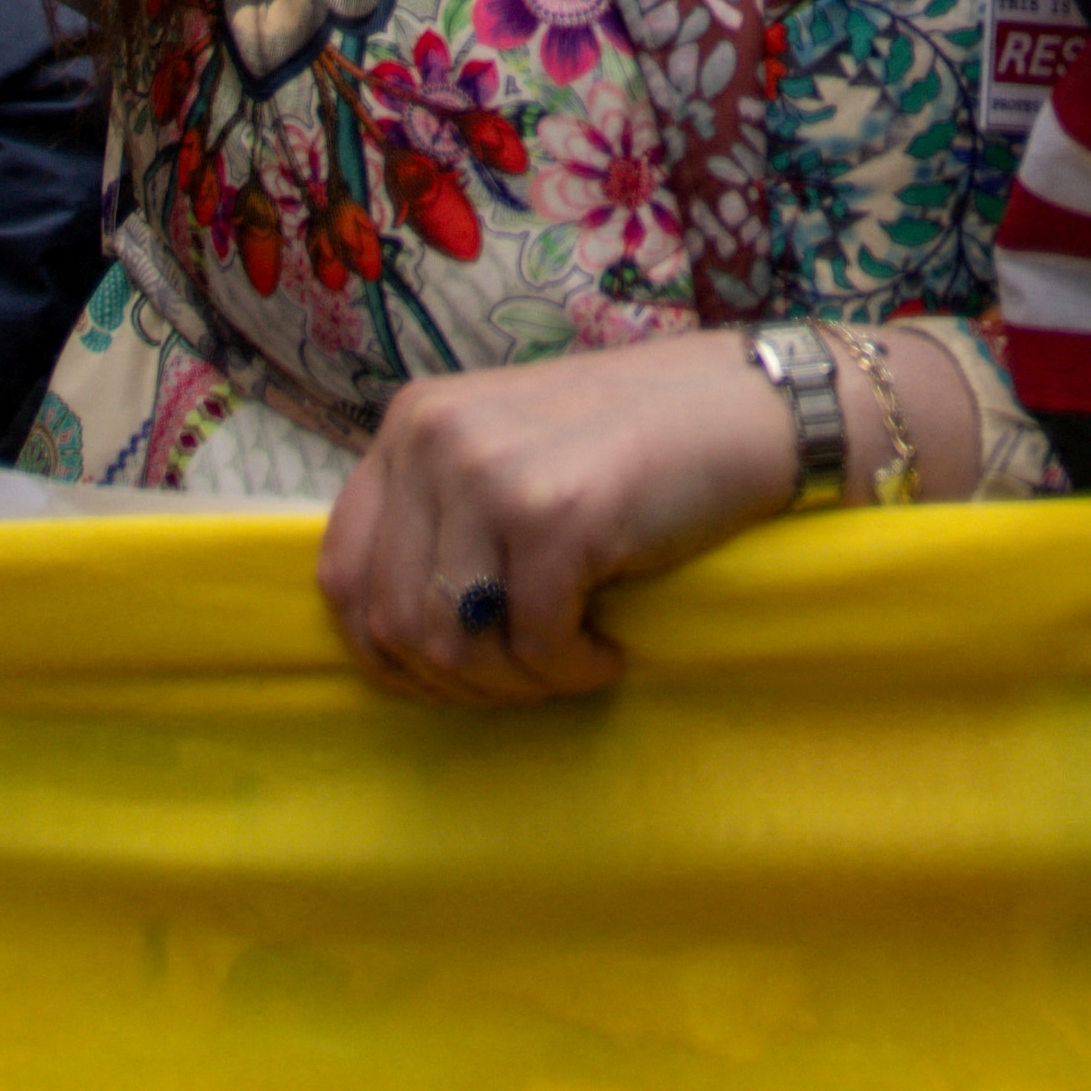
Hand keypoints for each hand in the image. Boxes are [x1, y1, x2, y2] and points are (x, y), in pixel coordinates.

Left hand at [315, 325, 802, 702]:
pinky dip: (572, 669)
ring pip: (453, 644)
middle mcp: (435, 437)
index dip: (381, 651)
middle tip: (524, 679)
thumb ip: (439, 516)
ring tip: (569, 662)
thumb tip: (383, 635)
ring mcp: (492, 471)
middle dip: (456, 680)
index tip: (441, 678)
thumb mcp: (507, 453)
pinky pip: (534, 644)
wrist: (749, 408)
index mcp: (411, 423)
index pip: (340, 571)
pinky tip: (608, 651)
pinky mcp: (557, 514)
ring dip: (515, 683)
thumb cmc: (633, 446)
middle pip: (392, 622)